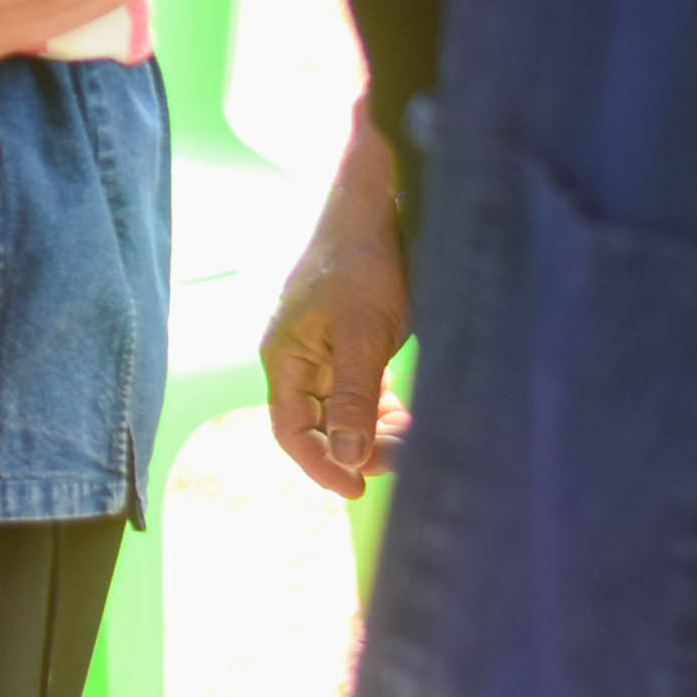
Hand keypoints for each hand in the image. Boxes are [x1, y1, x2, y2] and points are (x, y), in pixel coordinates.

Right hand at [262, 115, 413, 498]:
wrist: (375, 207)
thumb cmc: (363, 266)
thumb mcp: (362, 336)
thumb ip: (353, 400)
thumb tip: (349, 459)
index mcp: (285, 357)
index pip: (290, 431)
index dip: (320, 465)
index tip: (359, 489)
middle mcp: (296, 358)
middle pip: (318, 424)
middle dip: (358, 448)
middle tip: (404, 456)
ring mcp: (320, 348)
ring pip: (342, 410)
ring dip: (374, 429)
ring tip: (411, 433)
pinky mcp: (345, 339)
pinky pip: (357, 390)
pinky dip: (381, 407)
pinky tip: (405, 409)